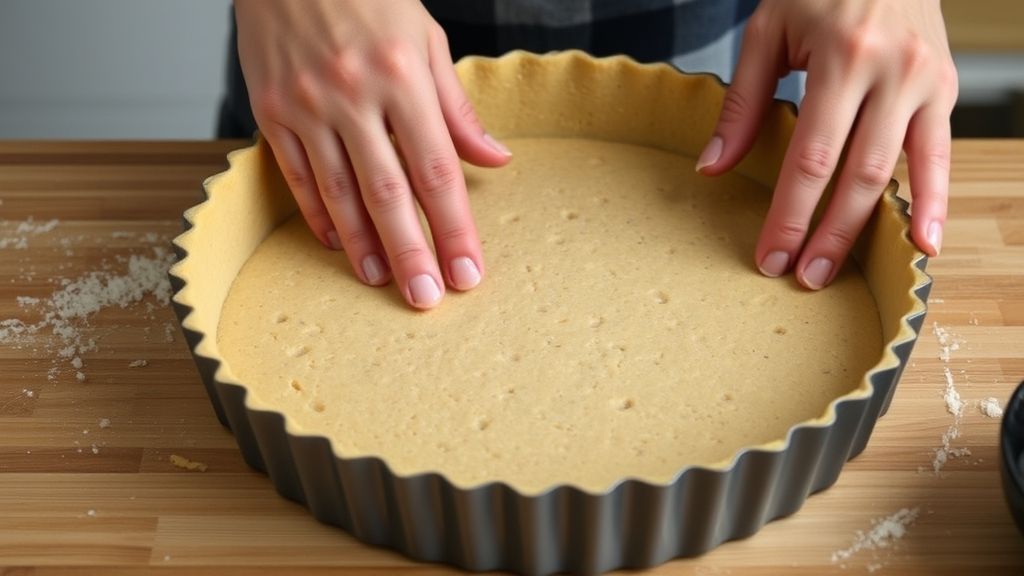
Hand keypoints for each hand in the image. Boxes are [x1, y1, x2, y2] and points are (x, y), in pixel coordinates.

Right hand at [234, 0, 511, 308]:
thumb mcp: (426, 40)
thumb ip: (458, 106)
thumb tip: (496, 160)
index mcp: (403, 77)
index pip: (436, 169)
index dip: (454, 227)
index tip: (468, 272)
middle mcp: (353, 95)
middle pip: (388, 192)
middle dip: (411, 252)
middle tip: (426, 299)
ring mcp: (306, 105)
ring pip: (339, 191)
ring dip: (363, 244)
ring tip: (381, 282)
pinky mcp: (269, 110)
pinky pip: (297, 174)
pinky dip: (319, 214)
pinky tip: (338, 244)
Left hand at [697, 0, 956, 288]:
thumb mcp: (767, 31)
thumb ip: (742, 102)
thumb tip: (712, 168)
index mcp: (844, 57)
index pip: (811, 157)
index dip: (791, 213)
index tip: (770, 255)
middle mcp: (893, 73)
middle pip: (856, 174)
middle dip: (827, 233)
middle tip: (802, 277)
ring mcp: (927, 81)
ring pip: (898, 170)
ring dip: (871, 228)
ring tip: (848, 272)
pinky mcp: (946, 87)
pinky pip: (940, 154)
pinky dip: (935, 200)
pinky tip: (925, 242)